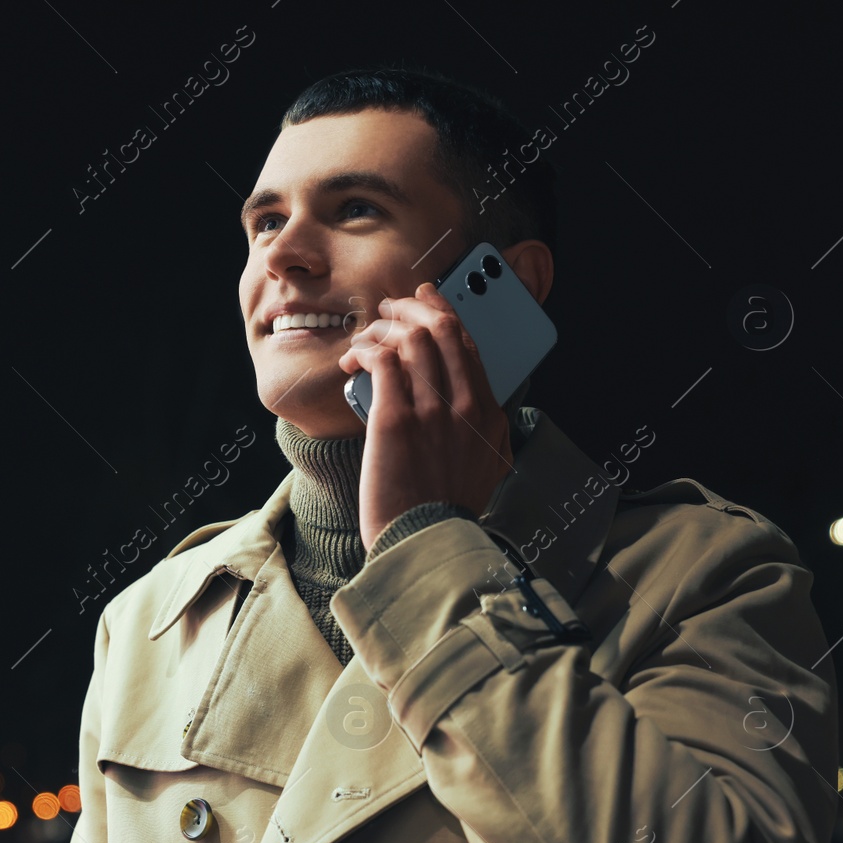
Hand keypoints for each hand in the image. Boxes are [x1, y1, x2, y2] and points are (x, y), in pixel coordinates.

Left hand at [336, 281, 515, 551]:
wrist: (425, 541)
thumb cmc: (444, 512)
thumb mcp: (486, 470)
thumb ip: (487, 436)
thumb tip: (479, 411)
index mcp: (489, 415)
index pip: (468, 345)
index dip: (444, 314)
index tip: (427, 301)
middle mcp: (466, 405)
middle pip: (444, 329)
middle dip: (414, 307)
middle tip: (392, 306)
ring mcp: (432, 410)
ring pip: (411, 338)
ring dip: (384, 326)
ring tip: (367, 335)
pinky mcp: (396, 418)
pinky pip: (381, 360)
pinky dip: (365, 349)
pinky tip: (353, 359)